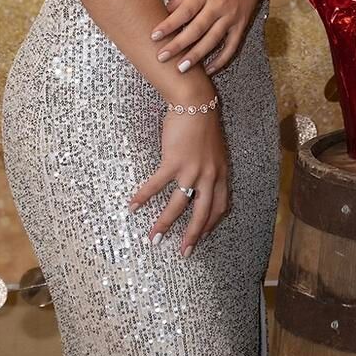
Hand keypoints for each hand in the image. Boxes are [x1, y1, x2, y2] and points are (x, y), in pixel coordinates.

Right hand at [128, 100, 228, 255]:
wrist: (196, 102)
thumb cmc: (204, 122)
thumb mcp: (216, 149)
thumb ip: (212, 167)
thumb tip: (202, 181)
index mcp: (221, 172)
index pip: (221, 205)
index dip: (212, 223)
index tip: (204, 236)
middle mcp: (210, 175)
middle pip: (203, 213)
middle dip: (193, 236)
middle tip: (184, 252)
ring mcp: (192, 170)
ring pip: (179, 205)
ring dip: (165, 224)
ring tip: (153, 238)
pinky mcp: (174, 161)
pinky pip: (157, 185)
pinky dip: (144, 197)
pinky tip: (133, 206)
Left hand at [150, 0, 273, 76]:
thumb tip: (165, 13)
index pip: (183, 12)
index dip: (168, 25)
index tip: (154, 36)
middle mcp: (218, 5)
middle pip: (196, 29)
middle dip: (178, 45)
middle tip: (162, 57)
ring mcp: (231, 16)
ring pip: (212, 40)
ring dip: (196, 56)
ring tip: (181, 69)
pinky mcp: (242, 24)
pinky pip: (231, 46)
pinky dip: (221, 60)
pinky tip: (209, 69)